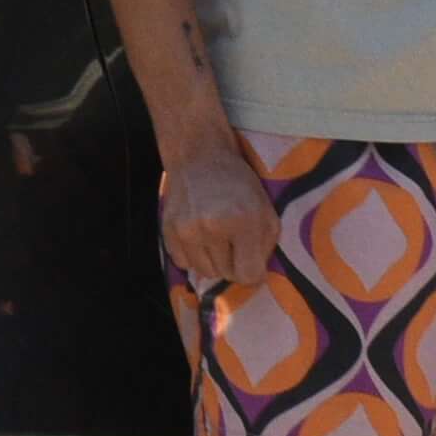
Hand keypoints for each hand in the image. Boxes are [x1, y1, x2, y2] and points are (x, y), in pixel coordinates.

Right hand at [155, 139, 277, 299]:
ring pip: (204, 272)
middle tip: (234, 241)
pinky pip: (183, 263)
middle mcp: (212, 228)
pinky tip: (199, 236)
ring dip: (213, 261)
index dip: (253, 271)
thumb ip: (265, 248)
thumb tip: (253, 278)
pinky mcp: (168, 230)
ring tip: (216, 238)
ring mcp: (186, 230)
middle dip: (233, 263)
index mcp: (243, 222)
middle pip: (226, 275)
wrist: (200, 157)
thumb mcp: (267, 212)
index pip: (248, 276)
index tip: (252, 258)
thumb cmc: (240, 185)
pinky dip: (193, 256)